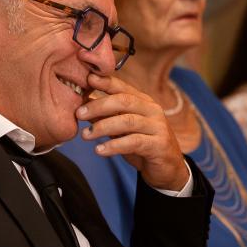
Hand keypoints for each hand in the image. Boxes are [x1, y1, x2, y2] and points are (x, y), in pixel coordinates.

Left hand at [76, 72, 189, 190]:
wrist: (167, 168)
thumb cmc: (142, 144)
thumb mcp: (122, 129)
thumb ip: (106, 116)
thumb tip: (83, 105)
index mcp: (143, 102)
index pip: (123, 88)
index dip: (106, 82)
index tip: (88, 78)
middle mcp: (152, 110)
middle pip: (124, 101)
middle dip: (99, 105)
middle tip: (79, 113)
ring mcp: (157, 127)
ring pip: (128, 121)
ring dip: (103, 127)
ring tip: (85, 135)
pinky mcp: (159, 145)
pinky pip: (134, 142)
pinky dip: (114, 146)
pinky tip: (99, 150)